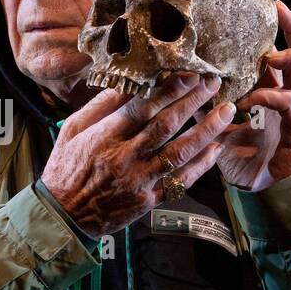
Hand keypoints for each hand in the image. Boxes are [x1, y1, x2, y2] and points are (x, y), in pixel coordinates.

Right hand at [41, 71, 236, 237]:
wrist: (64, 216)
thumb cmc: (66, 167)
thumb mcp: (72, 130)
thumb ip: (100, 106)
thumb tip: (127, 82)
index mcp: (104, 137)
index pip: (142, 108)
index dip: (168, 89)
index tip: (189, 74)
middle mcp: (124, 157)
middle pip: (165, 125)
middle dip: (192, 102)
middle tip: (213, 83)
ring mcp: (139, 181)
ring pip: (179, 153)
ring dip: (206, 131)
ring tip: (226, 112)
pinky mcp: (148, 200)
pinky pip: (181, 181)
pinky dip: (201, 165)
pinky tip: (216, 148)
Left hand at [197, 0, 290, 191]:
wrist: (247, 192)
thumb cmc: (237, 156)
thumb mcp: (218, 119)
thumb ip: (211, 97)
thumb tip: (187, 73)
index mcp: (280, 95)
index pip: (290, 57)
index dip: (287, 30)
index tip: (274, 5)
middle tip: (281, 16)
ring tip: (274, 56)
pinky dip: (272, 98)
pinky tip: (250, 100)